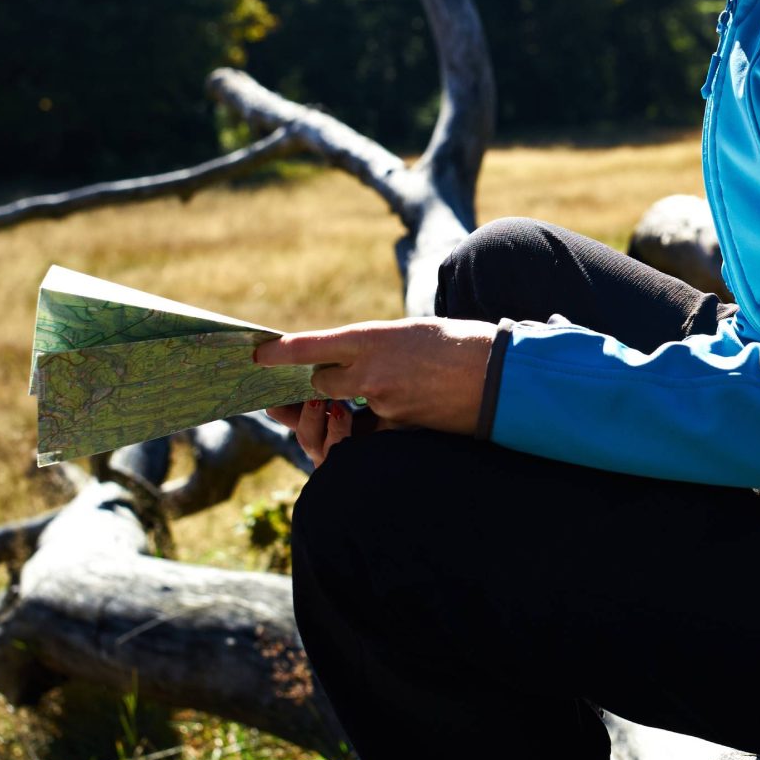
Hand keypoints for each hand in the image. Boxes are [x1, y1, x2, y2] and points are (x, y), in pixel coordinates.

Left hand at [255, 318, 497, 455]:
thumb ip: (375, 346)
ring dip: (351, 401)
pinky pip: (373, 427)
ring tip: (371, 392)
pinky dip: (379, 421)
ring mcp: (383, 402)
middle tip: (323, 379)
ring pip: (346, 405)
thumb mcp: (411, 332)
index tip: (258, 354)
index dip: (280, 353)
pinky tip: (399, 408)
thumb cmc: (459, 344)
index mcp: (372, 337)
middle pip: (320, 381)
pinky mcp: (398, 427)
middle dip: (321, 381)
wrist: (501, 375)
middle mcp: (370, 369)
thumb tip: (351, 360)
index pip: (311, 346)